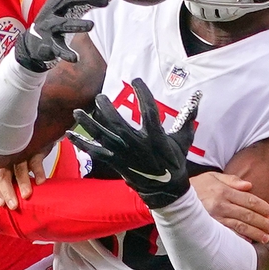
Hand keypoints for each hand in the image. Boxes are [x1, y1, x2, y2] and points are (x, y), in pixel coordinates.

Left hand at [0, 152, 47, 208]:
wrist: (38, 136)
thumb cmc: (23, 157)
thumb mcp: (13, 168)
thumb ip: (10, 182)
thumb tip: (8, 203)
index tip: (2, 204)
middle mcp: (7, 158)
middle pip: (3, 176)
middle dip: (7, 192)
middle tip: (14, 206)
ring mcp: (20, 152)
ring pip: (18, 168)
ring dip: (22, 182)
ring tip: (26, 195)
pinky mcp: (34, 148)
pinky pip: (35, 160)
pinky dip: (38, 172)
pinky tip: (40, 182)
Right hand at [14, 0, 111, 72]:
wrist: (31, 46)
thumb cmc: (54, 24)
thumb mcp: (63, 9)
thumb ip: (79, 0)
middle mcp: (50, 10)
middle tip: (105, 2)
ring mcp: (49, 27)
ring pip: (63, 24)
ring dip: (77, 24)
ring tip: (91, 25)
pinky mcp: (49, 45)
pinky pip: (58, 49)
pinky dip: (67, 53)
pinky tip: (75, 58)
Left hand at [68, 78, 198, 209]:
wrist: (165, 189)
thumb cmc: (174, 161)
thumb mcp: (184, 140)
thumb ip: (188, 117)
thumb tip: (198, 96)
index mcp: (156, 138)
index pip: (149, 112)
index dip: (143, 94)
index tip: (136, 80)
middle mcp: (137, 145)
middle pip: (118, 124)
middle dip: (107, 109)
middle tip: (100, 97)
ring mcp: (124, 155)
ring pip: (103, 137)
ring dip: (89, 124)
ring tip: (78, 111)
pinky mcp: (115, 162)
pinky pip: (95, 152)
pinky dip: (81, 143)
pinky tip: (69, 134)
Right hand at [191, 172, 268, 243]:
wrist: (173, 199)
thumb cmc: (195, 187)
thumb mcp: (211, 177)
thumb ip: (231, 180)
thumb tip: (249, 186)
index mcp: (223, 190)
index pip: (248, 199)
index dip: (262, 207)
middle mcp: (220, 204)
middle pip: (247, 214)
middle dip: (262, 222)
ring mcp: (214, 217)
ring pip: (240, 226)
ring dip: (255, 232)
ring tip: (266, 238)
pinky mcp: (208, 228)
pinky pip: (227, 234)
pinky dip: (239, 238)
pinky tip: (249, 242)